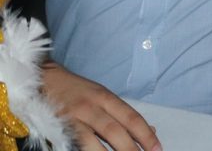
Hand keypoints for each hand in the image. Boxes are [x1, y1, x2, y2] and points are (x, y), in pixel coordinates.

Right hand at [41, 62, 161, 150]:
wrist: (44, 78)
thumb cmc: (77, 91)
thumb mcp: (103, 96)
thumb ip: (123, 114)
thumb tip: (151, 130)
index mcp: (106, 97)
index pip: (130, 117)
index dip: (145, 134)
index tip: (157, 148)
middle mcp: (91, 107)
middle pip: (114, 131)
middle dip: (131, 149)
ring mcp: (72, 119)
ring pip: (92, 142)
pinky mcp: (56, 129)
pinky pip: (74, 146)